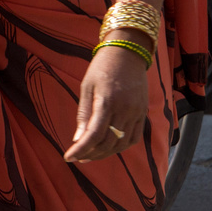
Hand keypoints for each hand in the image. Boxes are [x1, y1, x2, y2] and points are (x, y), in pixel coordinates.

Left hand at [64, 41, 149, 162]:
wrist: (127, 54)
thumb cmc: (102, 67)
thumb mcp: (86, 86)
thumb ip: (83, 113)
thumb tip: (77, 138)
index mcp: (107, 101)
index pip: (93, 134)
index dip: (80, 149)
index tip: (68, 157)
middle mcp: (124, 110)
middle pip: (108, 142)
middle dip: (91, 153)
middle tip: (77, 157)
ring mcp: (136, 113)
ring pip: (121, 143)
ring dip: (105, 153)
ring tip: (90, 155)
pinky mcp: (143, 113)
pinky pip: (134, 138)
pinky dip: (121, 147)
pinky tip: (109, 148)